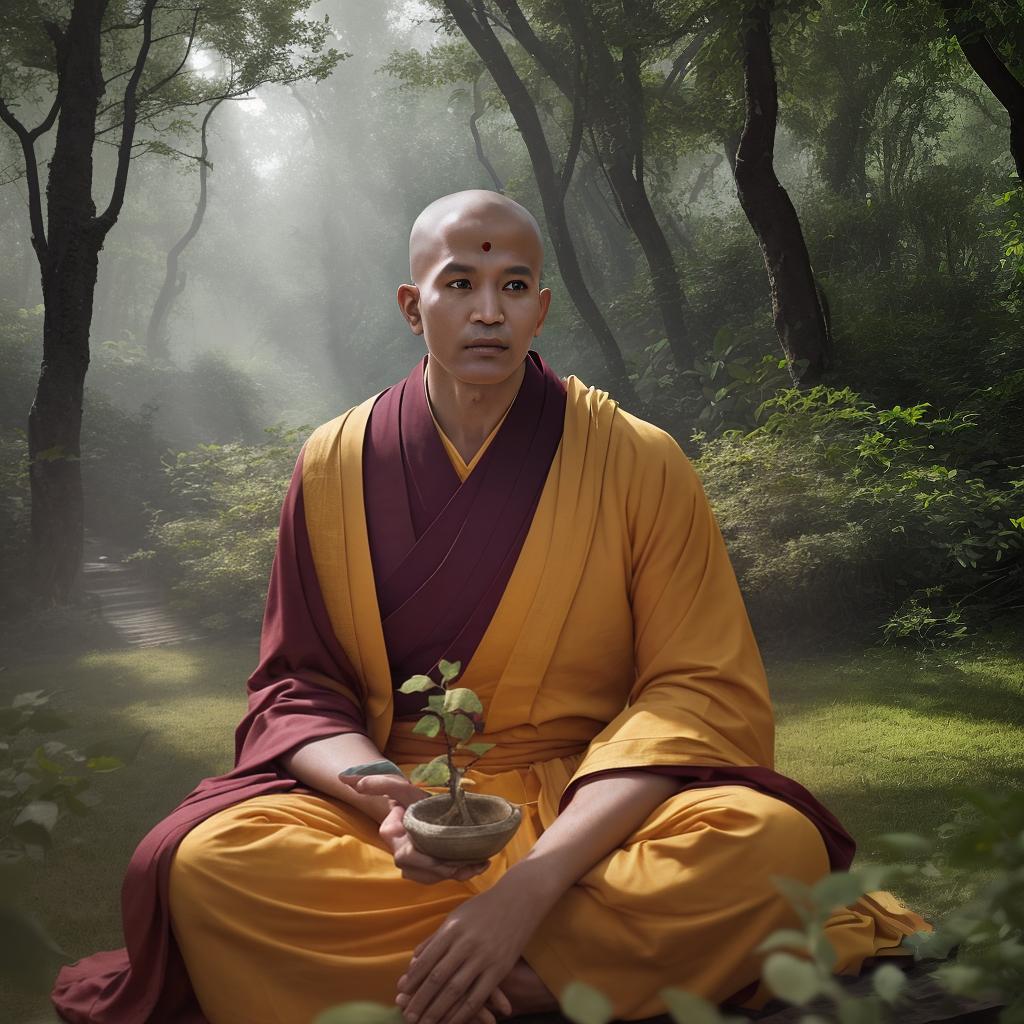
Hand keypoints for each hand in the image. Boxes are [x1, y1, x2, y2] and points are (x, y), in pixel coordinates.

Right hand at [342, 775, 490, 885]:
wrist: (418, 806)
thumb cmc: (409, 797)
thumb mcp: (400, 787)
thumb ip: (380, 783)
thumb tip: (352, 782)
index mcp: (392, 836)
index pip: (407, 856)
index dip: (428, 861)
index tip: (450, 857)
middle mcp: (400, 854)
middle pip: (423, 871)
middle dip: (447, 870)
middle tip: (471, 861)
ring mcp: (414, 864)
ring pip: (434, 877)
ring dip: (458, 872)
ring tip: (479, 862)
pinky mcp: (427, 868)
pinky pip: (442, 876)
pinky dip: (462, 872)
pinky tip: (480, 864)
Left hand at [395, 883, 543, 1023]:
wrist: (520, 898)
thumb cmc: (485, 906)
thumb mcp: (457, 915)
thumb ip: (436, 938)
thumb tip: (414, 959)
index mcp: (452, 929)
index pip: (427, 959)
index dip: (413, 979)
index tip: (401, 992)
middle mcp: (466, 944)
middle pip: (437, 978)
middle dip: (420, 1000)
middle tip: (407, 1016)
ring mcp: (483, 957)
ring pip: (455, 991)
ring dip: (437, 1011)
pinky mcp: (499, 969)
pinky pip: (477, 997)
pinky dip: (462, 1013)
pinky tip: (451, 1022)